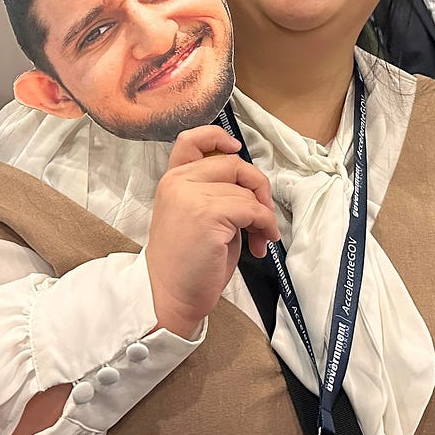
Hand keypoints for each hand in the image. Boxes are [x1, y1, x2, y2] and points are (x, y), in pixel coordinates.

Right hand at [145, 126, 277, 336]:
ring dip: (263, 216)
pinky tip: (261, 244)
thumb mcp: (195, 216)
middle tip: (262, 217)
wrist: (168, 297)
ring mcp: (192, 196)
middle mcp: (179, 182)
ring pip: (247, 191)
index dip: (217, 137)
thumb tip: (250, 185)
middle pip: (234, 164)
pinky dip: (265, 225)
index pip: (192, 140)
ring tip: (259, 240)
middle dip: (258, 188)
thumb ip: (214, 192)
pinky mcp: (209, 214)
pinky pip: (253, 210)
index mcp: (172, 180)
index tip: (235, 149)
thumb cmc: (186, 264)